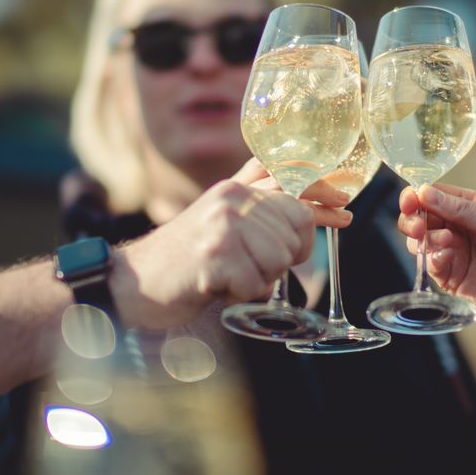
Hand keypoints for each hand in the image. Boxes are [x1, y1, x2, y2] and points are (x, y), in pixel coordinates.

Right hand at [114, 165, 342, 329]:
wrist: (130, 283)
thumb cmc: (181, 260)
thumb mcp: (218, 221)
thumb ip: (255, 208)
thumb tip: (310, 207)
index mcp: (233, 189)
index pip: (291, 179)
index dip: (320, 194)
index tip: (344, 207)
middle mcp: (231, 198)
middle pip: (297, 227)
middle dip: (286, 256)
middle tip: (254, 268)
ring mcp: (222, 224)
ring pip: (281, 258)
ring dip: (260, 279)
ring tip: (228, 276)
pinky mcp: (215, 255)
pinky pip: (257, 284)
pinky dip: (242, 295)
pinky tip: (218, 288)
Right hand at [398, 183, 475, 316]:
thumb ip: (459, 208)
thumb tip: (424, 191)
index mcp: (467, 206)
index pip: (432, 195)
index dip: (416, 196)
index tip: (410, 201)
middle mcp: (455, 226)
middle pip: (419, 218)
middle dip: (413, 219)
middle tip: (419, 226)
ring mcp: (451, 251)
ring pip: (418, 241)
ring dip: (424, 240)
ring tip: (446, 241)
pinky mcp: (450, 276)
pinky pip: (429, 265)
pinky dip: (433, 259)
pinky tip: (447, 257)